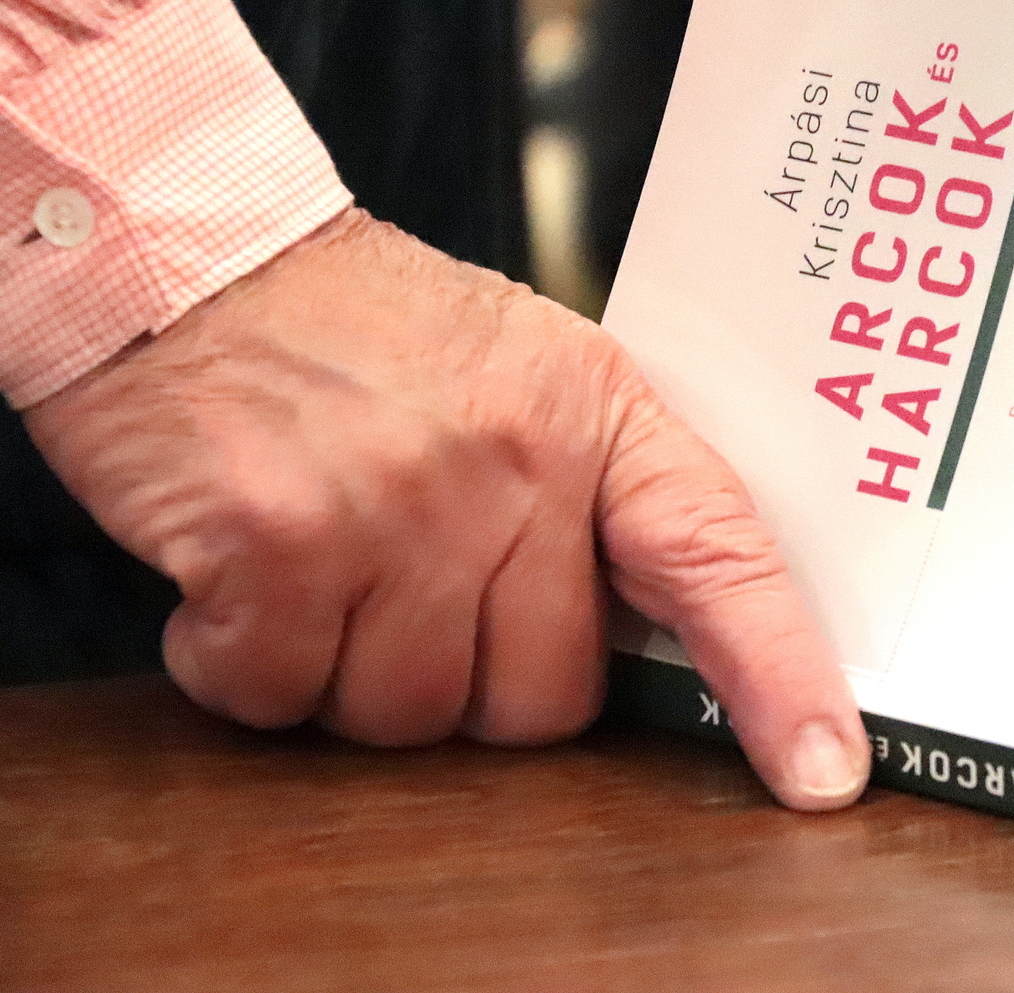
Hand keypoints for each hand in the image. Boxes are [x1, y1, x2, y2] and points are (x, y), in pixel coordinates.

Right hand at [22, 209, 869, 809]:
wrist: (191, 247)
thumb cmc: (356, 326)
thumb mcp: (523, 370)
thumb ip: (593, 490)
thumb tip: (646, 630)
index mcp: (596, 415)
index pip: (717, 557)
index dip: (777, 674)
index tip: (822, 767)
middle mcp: (516, 462)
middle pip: (543, 699)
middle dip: (473, 678)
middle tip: (410, 581)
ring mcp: (400, 505)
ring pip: (409, 717)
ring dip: (350, 674)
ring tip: (323, 559)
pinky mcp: (279, 543)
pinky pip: (281, 697)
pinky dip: (244, 665)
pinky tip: (242, 576)